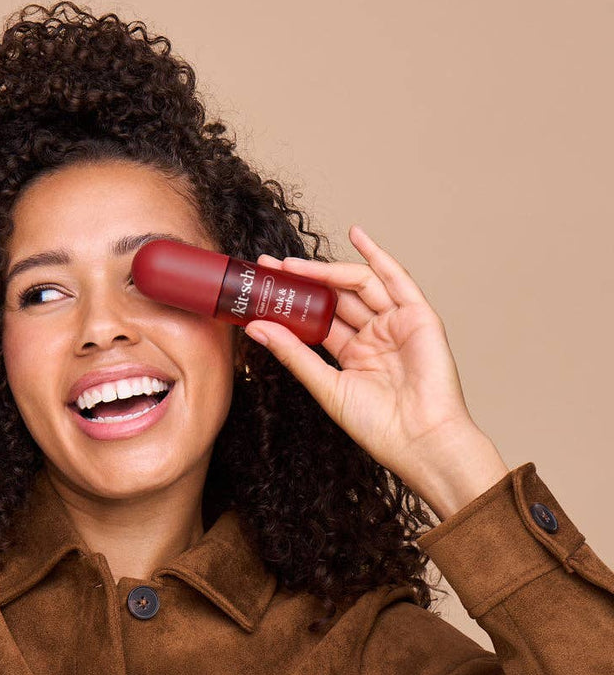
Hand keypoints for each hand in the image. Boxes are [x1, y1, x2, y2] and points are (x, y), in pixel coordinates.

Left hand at [243, 225, 500, 496]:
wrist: (418, 440)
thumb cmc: (377, 425)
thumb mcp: (325, 385)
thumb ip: (293, 353)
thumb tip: (255, 327)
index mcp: (352, 354)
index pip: (317, 318)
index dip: (291, 302)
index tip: (262, 288)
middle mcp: (374, 336)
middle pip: (335, 298)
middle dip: (302, 280)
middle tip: (269, 267)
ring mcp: (396, 324)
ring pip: (358, 285)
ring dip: (326, 270)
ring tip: (291, 264)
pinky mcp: (419, 317)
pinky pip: (397, 279)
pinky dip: (378, 256)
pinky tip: (356, 235)